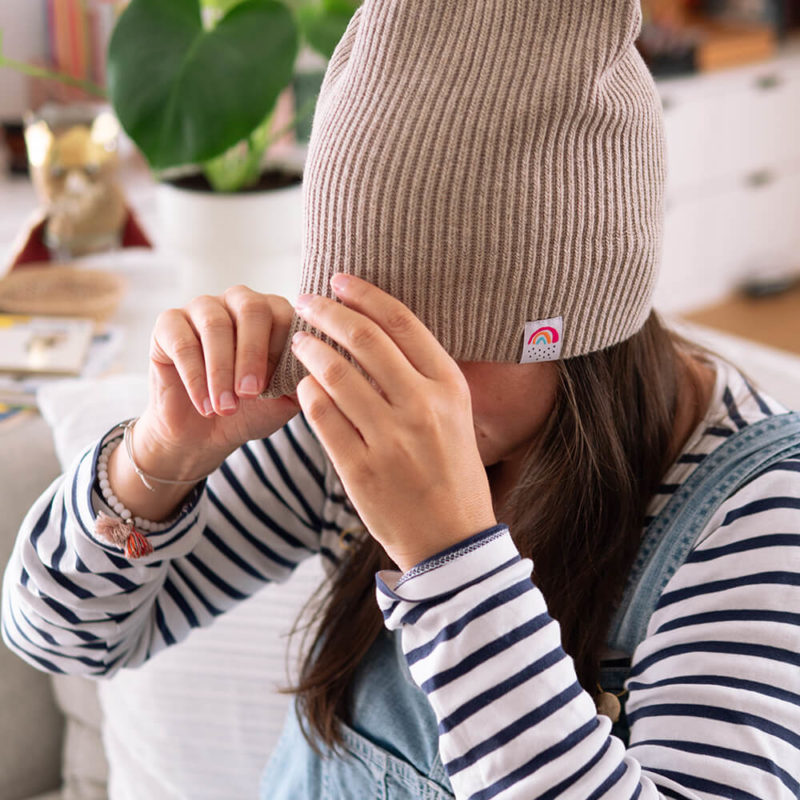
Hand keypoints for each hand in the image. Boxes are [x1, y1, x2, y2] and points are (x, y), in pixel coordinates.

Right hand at [136, 285, 299, 479]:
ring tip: (226, 408)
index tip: (277, 386)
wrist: (203, 434)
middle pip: (251, 309)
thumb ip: (302, 379)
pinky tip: (205, 405)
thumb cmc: (251, 412)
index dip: (282, 348)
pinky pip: (182, 341)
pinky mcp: (168, 324)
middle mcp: (240, 302)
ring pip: (215, 324)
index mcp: (275, 314)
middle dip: (252, 353)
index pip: (285, 313)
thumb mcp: (284, 400)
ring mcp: (203, 308)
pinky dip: (195, 376)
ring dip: (222, 370)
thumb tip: (322, 365)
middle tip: (250, 393)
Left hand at [290, 274, 495, 571]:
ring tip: (299, 342)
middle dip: (327, 312)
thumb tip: (375, 332)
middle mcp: (422, 406)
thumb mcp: (455, 415)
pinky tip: (303, 386)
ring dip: (310, 350)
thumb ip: (422, 376)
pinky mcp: (360, 467)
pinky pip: (322, 415)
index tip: (339, 280)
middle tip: (306, 301)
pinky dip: (307, 393)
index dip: (365, 295)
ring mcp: (390, 438)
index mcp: (449, 386)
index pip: (401, 322)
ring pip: (334, 373)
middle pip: (363, 339)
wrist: (451, 538)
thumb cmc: (451, 470)